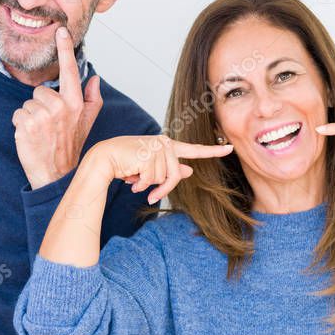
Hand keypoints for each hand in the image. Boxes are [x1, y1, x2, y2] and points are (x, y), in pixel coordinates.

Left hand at [12, 26, 102, 188]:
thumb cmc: (70, 146)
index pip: (70, 71)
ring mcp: (43, 116)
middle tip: (49, 126)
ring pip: (27, 103)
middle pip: (40, 91)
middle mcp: (61, 107)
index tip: (60, 30)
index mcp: (76, 103)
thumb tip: (94, 77)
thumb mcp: (87, 122)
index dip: (65, 49)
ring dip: (30, 117)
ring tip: (40, 133)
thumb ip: (92, 98)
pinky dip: (20, 125)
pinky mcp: (27, 124)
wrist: (55, 174)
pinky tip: (30, 137)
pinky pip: (17, 114)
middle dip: (40, 106)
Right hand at [89, 135, 234, 204]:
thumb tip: (189, 171)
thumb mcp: (151, 168)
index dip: (213, 151)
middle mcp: (165, 144)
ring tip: (134, 176)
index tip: (230, 148)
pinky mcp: (149, 155)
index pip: (195, 149)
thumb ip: (171, 169)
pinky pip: (152, 180)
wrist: (105, 158)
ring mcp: (157, 148)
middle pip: (175, 176)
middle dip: (162, 188)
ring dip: (147, 185)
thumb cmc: (127, 162)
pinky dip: (140, 184)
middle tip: (146, 191)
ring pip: (162, 180)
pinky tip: (131, 176)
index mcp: (168, 145)